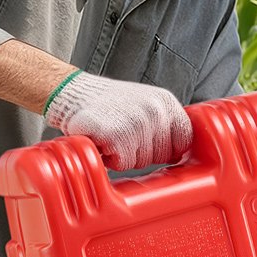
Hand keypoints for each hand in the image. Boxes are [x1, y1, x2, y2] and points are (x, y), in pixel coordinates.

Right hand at [45, 71, 191, 169]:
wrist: (71, 93)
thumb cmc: (107, 103)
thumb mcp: (144, 104)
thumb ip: (165, 124)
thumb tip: (180, 154)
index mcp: (165, 101)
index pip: (185, 139)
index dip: (170, 149)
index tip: (152, 146)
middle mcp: (155, 110)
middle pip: (164, 155)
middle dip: (143, 153)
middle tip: (122, 135)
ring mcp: (137, 123)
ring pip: (143, 162)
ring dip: (125, 156)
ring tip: (112, 135)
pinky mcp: (118, 136)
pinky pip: (123, 164)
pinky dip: (110, 159)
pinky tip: (102, 141)